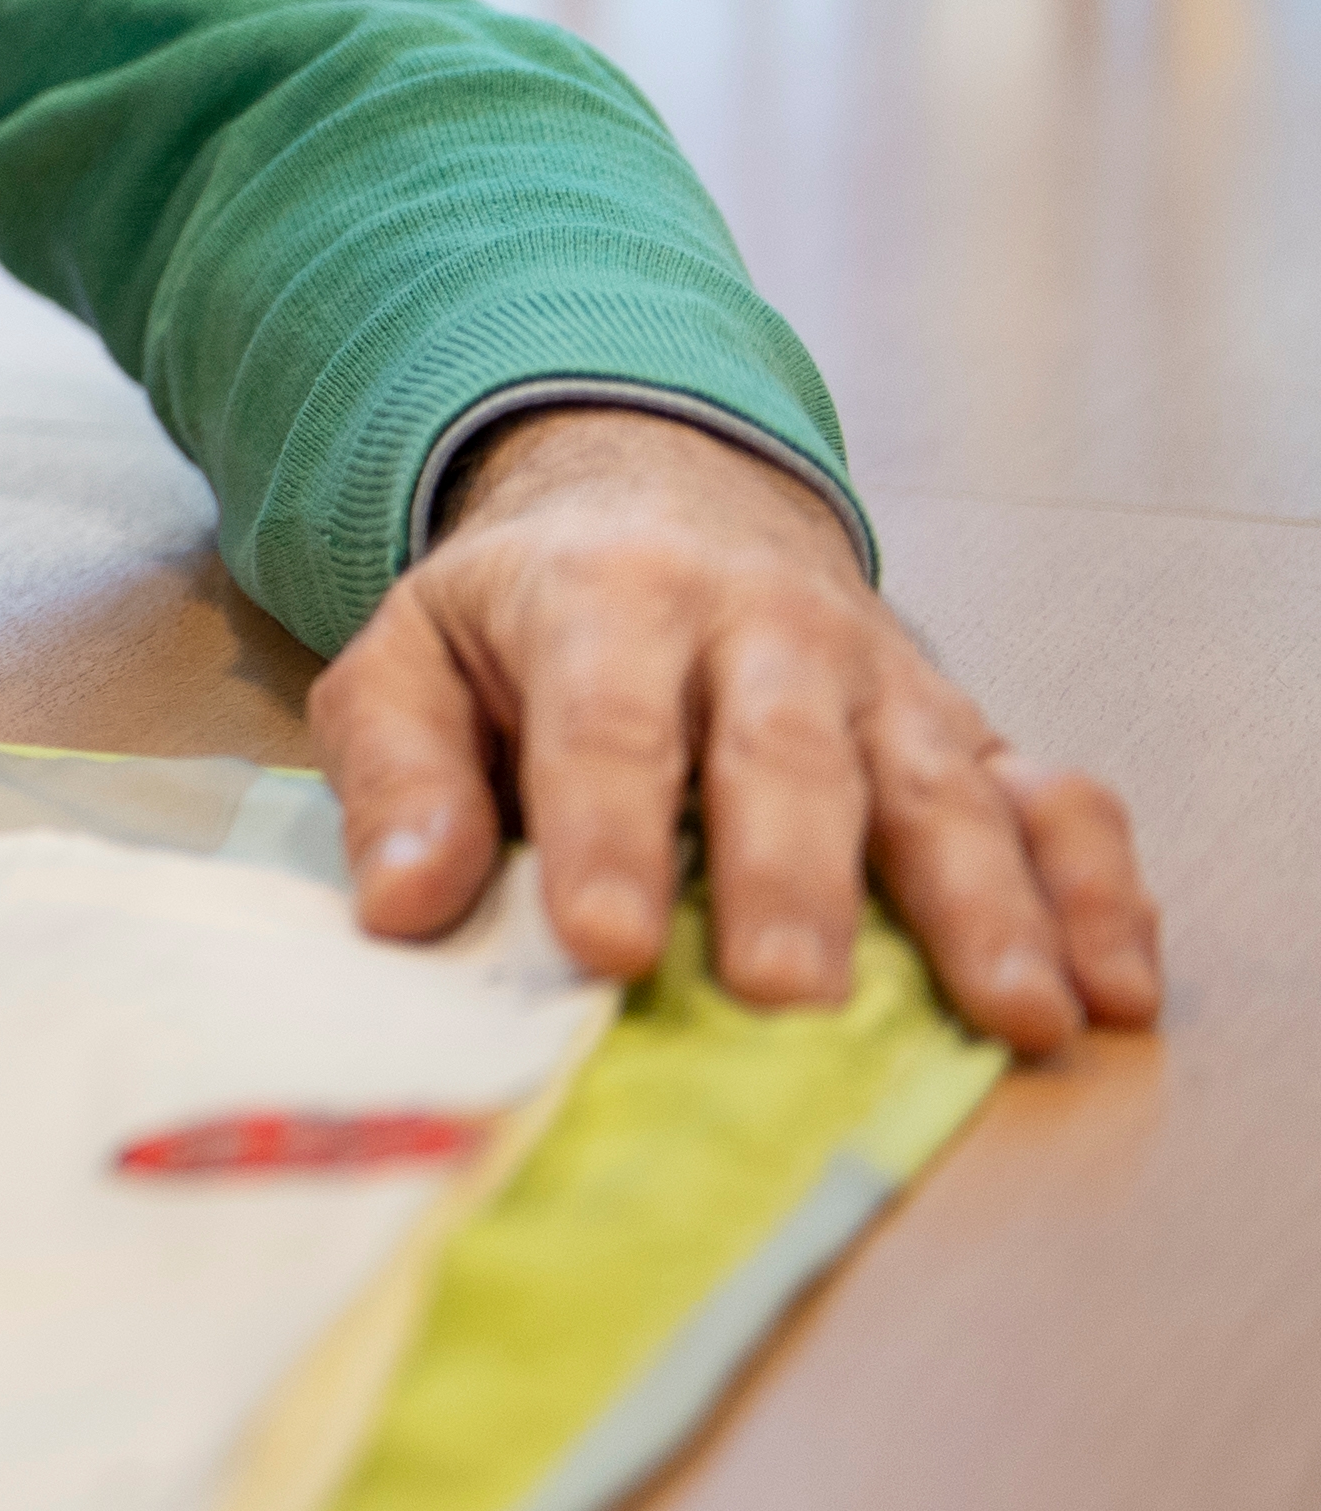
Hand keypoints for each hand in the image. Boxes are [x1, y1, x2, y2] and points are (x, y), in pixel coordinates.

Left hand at [316, 405, 1162, 1049]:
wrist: (657, 495)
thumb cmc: (522, 619)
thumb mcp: (412, 657)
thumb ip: (398, 774)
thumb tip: (403, 903)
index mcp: (606, 600)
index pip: (606, 725)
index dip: (607, 836)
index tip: (606, 945)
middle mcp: (761, 629)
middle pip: (785, 752)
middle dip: (792, 876)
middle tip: (791, 994)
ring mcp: (879, 677)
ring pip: (938, 782)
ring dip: (985, 902)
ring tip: (1015, 1015)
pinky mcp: (963, 724)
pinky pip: (1050, 796)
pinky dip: (1094, 887)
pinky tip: (1112, 983)